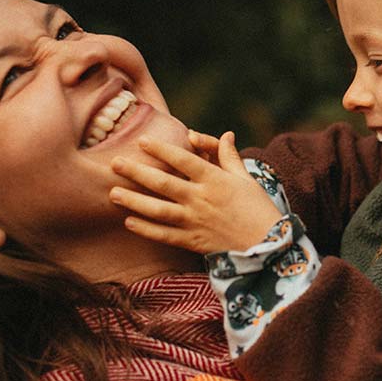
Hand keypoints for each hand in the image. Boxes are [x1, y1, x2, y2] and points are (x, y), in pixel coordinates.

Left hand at [109, 131, 282, 253]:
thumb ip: (229, 157)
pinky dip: (146, 229)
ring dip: (133, 201)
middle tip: (114, 163)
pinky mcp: (194, 242)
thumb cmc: (259, 208)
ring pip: (158, 210)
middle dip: (136, 172)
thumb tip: (224, 134)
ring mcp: (195, 222)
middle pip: (163, 183)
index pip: (183, 160)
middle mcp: (201, 199)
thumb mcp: (246, 179)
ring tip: (112, 193)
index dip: (161, 150)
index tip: (141, 142)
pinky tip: (129, 222)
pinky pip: (165, 235)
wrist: (269, 246)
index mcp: (215, 180)